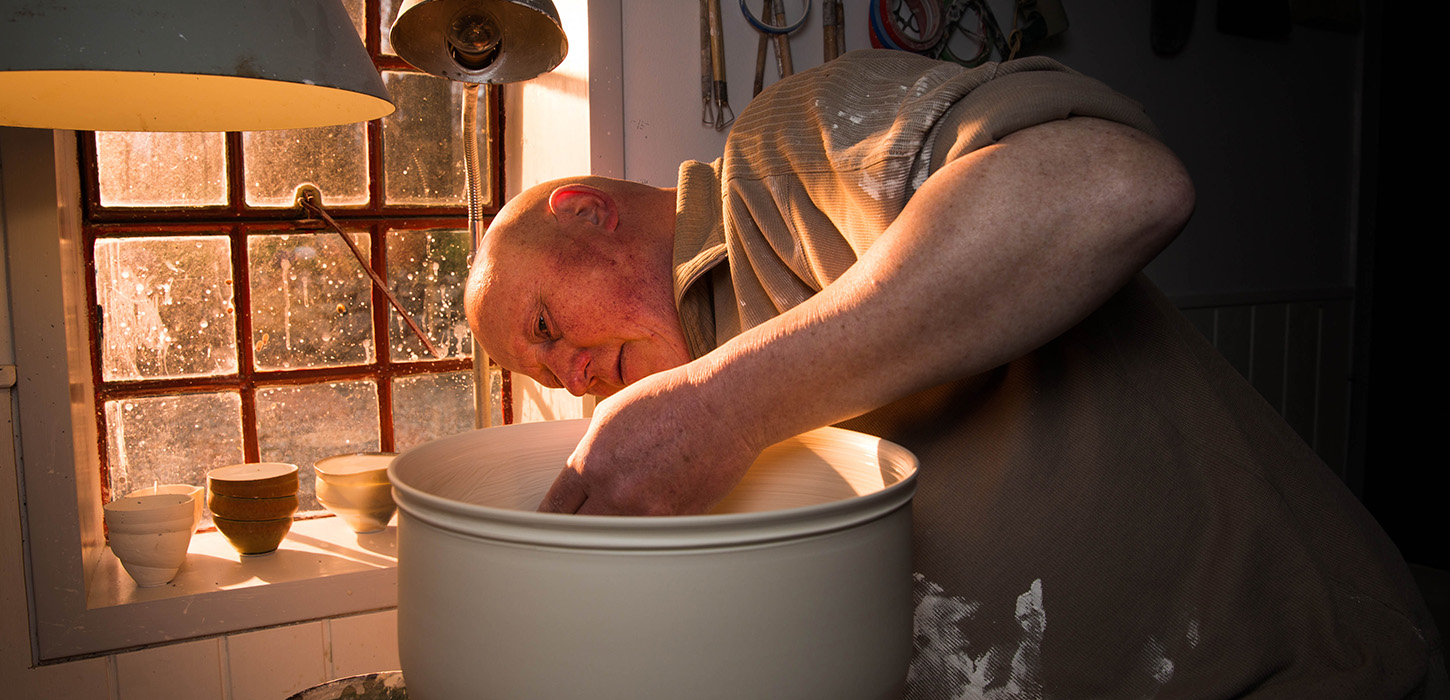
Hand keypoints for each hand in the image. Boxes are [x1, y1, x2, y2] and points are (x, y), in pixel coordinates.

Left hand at [537, 366, 762, 514]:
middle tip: (580, 527)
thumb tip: (584, 468)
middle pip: (579, 529)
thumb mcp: (614, 412)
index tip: (555, 521)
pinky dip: (646, 529)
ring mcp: (646, 509)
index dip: (553, 516)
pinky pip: (649, 535)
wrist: (726, 406)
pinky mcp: (676, 519)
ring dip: (613, 531)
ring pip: (614, 538)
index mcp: (592, 460)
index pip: (556, 505)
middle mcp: (614, 489)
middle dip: (578, 526)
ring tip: (619, 521)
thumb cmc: (675, 399)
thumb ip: (593, 445)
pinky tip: (653, 513)